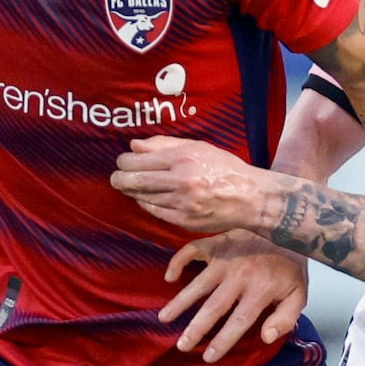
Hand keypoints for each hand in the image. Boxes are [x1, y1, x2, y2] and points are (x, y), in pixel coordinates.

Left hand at [111, 137, 268, 233]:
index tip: (122, 161)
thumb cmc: (224, 168)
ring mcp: (182, 203)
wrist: (249, 197)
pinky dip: (146, 204)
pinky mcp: (184, 220)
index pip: (139, 160)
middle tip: (116, 178)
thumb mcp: (197, 147)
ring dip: (132, 192)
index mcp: (184, 158)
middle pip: (135, 181)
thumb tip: (133, 146)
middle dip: (119, 179)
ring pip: (143, 197)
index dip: (124, 161)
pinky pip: (155, 211)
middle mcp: (181, 180)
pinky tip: (144, 198)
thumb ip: (164, 145)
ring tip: (128, 186)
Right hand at [159, 233, 307, 361]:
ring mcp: (226, 259)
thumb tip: (265, 337)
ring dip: (180, 301)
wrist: (290, 226)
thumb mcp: (299, 293)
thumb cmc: (291, 265)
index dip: (223, 341)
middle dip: (196, 328)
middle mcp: (240, 276)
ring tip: (164, 318)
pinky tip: (168, 277)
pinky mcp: (218, 243)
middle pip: (214, 307)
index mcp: (260, 290)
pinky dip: (178, 261)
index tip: (208, 357)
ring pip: (198, 284)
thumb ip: (285, 317)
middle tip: (181, 345)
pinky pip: (193, 251)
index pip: (238, 321)